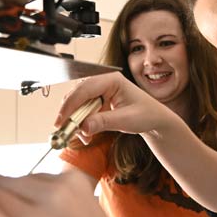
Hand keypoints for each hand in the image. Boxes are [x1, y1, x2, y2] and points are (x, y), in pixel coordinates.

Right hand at [56, 73, 176, 142]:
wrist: (155, 119)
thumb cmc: (146, 114)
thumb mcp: (126, 120)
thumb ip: (104, 122)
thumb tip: (83, 127)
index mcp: (112, 80)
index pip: (84, 89)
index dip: (70, 105)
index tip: (61, 121)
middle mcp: (103, 82)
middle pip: (77, 95)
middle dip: (69, 114)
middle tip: (63, 130)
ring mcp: (99, 91)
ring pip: (77, 103)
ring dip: (74, 120)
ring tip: (80, 136)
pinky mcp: (97, 101)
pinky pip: (82, 110)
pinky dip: (80, 123)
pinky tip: (85, 134)